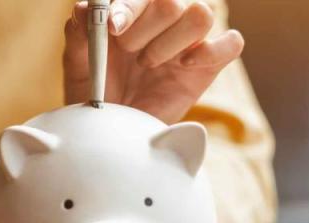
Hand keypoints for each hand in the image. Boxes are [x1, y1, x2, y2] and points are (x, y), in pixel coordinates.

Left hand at [64, 0, 244, 122]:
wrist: (109, 124)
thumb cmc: (94, 87)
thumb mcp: (77, 61)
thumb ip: (78, 33)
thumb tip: (84, 8)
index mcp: (135, 7)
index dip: (130, 6)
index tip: (113, 26)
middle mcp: (165, 17)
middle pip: (173, 0)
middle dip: (145, 28)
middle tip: (127, 50)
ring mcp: (189, 39)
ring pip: (202, 13)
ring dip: (171, 41)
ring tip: (148, 63)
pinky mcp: (208, 65)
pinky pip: (231, 43)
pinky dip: (210, 50)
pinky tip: (182, 64)